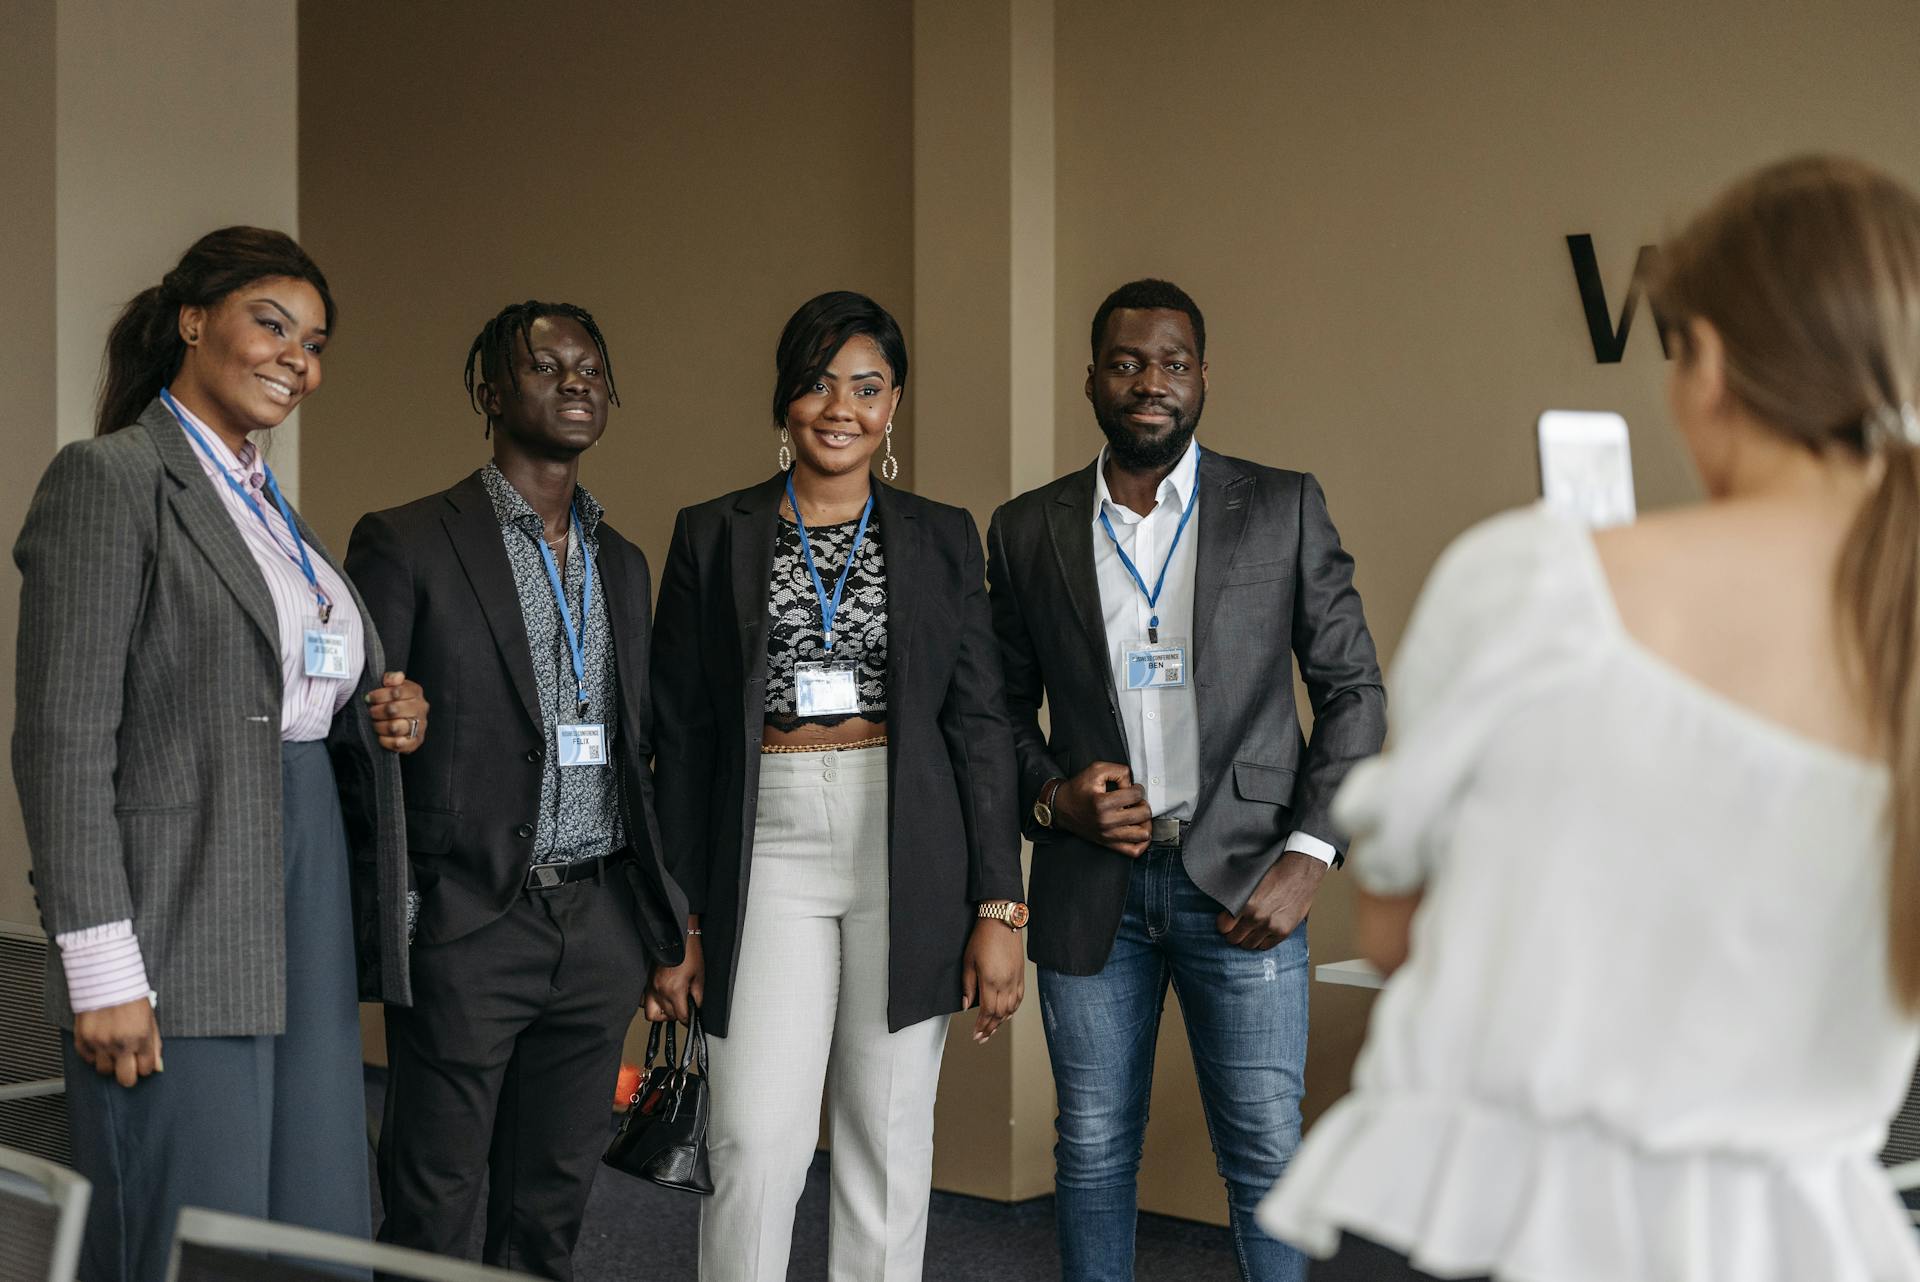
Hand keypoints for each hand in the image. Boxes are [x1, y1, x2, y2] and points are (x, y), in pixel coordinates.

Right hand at [73, 997, 161, 1087]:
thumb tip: (157, 1066)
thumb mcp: (150, 1018)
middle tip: (127, 1065)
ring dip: (109, 1063)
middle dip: (128, 1074)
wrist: (106, 979)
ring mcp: (100, 1043)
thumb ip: (154, 1044)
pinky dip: (93, 1054)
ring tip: (112, 1049)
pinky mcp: (83, 1040)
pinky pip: (88, 1059)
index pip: (146, 1069)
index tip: (142, 1061)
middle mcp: (120, 1043)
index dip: (145, 1067)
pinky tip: (100, 1042)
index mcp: (141, 1037)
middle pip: (125, 1079)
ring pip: (104, 1071)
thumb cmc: (130, 996)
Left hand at [367, 671, 428, 753]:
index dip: (379, 695)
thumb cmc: (393, 701)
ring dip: (380, 726)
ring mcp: (420, 725)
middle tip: (371, 712)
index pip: (396, 692)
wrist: (400, 719)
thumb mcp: (391, 685)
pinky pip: (399, 743)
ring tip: (376, 724)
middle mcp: (420, 708)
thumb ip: (392, 678)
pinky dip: (387, 741)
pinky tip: (381, 737)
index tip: (369, 698)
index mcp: (415, 692)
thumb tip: (396, 677)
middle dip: (377, 711)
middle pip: (394, 709)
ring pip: (395, 727)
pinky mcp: (416, 741)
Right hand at [643, 922, 703, 1024]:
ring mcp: (650, 987)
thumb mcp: (699, 975)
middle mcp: (660, 990)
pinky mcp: (646, 982)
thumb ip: (698, 996)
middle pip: (668, 1017)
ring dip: (663, 1013)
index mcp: (674, 990)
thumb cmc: (689, 951)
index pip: (681, 1016)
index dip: (688, 1019)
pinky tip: (662, 998)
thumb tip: (697, 1008)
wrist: (676, 935)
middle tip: (685, 1007)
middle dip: (678, 1015)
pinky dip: (653, 1003)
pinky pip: (644, 1002)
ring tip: (672, 1006)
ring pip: (652, 1014)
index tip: (691, 1018)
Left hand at [961, 917, 1023, 1042]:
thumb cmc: (982, 938)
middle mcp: (1006, 983)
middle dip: (990, 1028)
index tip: (975, 1034)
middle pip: (1000, 1014)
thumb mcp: (968, 961)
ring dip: (1001, 1021)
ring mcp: (1015, 979)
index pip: (987, 1011)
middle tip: (981, 1037)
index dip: (981, 1025)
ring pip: (1011, 1008)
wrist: (1002, 921)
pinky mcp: (1021, 974)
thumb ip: (968, 985)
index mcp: (991, 980)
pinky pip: (1019, 998)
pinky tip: (1006, 1014)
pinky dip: (1013, 1010)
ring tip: (992, 1029)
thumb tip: (966, 1005)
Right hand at [1051, 762, 1150, 857]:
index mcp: (1102, 804)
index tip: (1131, 788)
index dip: (1137, 788)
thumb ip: (1119, 771)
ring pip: (1143, 834)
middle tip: (1135, 801)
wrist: (1062, 807)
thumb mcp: (1096, 769)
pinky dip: (1142, 843)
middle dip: (1143, 803)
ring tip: (1138, 814)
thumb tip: (1132, 784)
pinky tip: (1138, 830)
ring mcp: (1108, 835)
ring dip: (1145, 822)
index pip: (1135, 795)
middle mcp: (1106, 822)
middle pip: (1143, 814)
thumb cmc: (1078, 789)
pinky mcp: (1109, 844)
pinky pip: (1134, 851)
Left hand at [1217, 851, 1325, 950]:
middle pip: (1234, 939)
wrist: (1300, 873)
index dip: (1224, 925)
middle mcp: (1257, 917)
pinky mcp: (1283, 931)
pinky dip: (1262, 941)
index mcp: (1245, 904)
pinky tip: (1262, 932)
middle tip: (1238, 928)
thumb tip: (1226, 912)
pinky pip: (1266, 946)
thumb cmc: (1276, 874)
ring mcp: (1270, 926)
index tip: (1227, 923)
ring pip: (1249, 945)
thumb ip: (1237, 899)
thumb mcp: (1250, 884)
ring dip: (1248, 939)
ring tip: (1250, 930)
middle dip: (1234, 933)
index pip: (1223, 927)